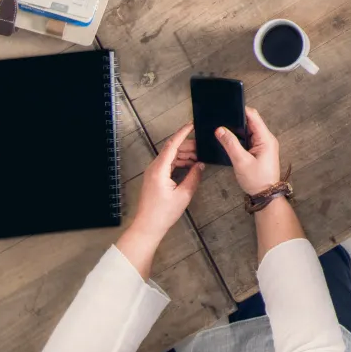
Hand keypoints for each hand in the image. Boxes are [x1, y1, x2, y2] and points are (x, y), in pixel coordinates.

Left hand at [130, 123, 203, 237]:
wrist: (147, 227)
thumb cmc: (164, 212)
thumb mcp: (183, 195)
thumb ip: (193, 177)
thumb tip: (201, 164)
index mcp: (159, 169)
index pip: (172, 145)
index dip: (183, 133)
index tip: (193, 124)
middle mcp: (154, 168)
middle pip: (171, 149)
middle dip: (188, 146)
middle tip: (203, 148)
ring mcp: (153, 173)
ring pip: (170, 157)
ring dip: (184, 155)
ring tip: (199, 159)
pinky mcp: (155, 178)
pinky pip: (168, 165)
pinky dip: (179, 163)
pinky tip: (190, 167)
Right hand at [216, 107, 281, 195]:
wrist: (266, 195)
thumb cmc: (256, 179)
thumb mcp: (241, 161)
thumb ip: (230, 144)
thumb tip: (220, 129)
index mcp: (265, 138)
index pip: (253, 116)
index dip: (241, 110)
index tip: (227, 107)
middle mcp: (266, 138)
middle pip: (251, 122)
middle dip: (236, 119)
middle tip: (220, 117)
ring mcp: (263, 144)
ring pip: (249, 131)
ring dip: (237, 129)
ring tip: (222, 126)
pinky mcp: (260, 150)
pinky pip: (249, 139)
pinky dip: (240, 138)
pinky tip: (229, 139)